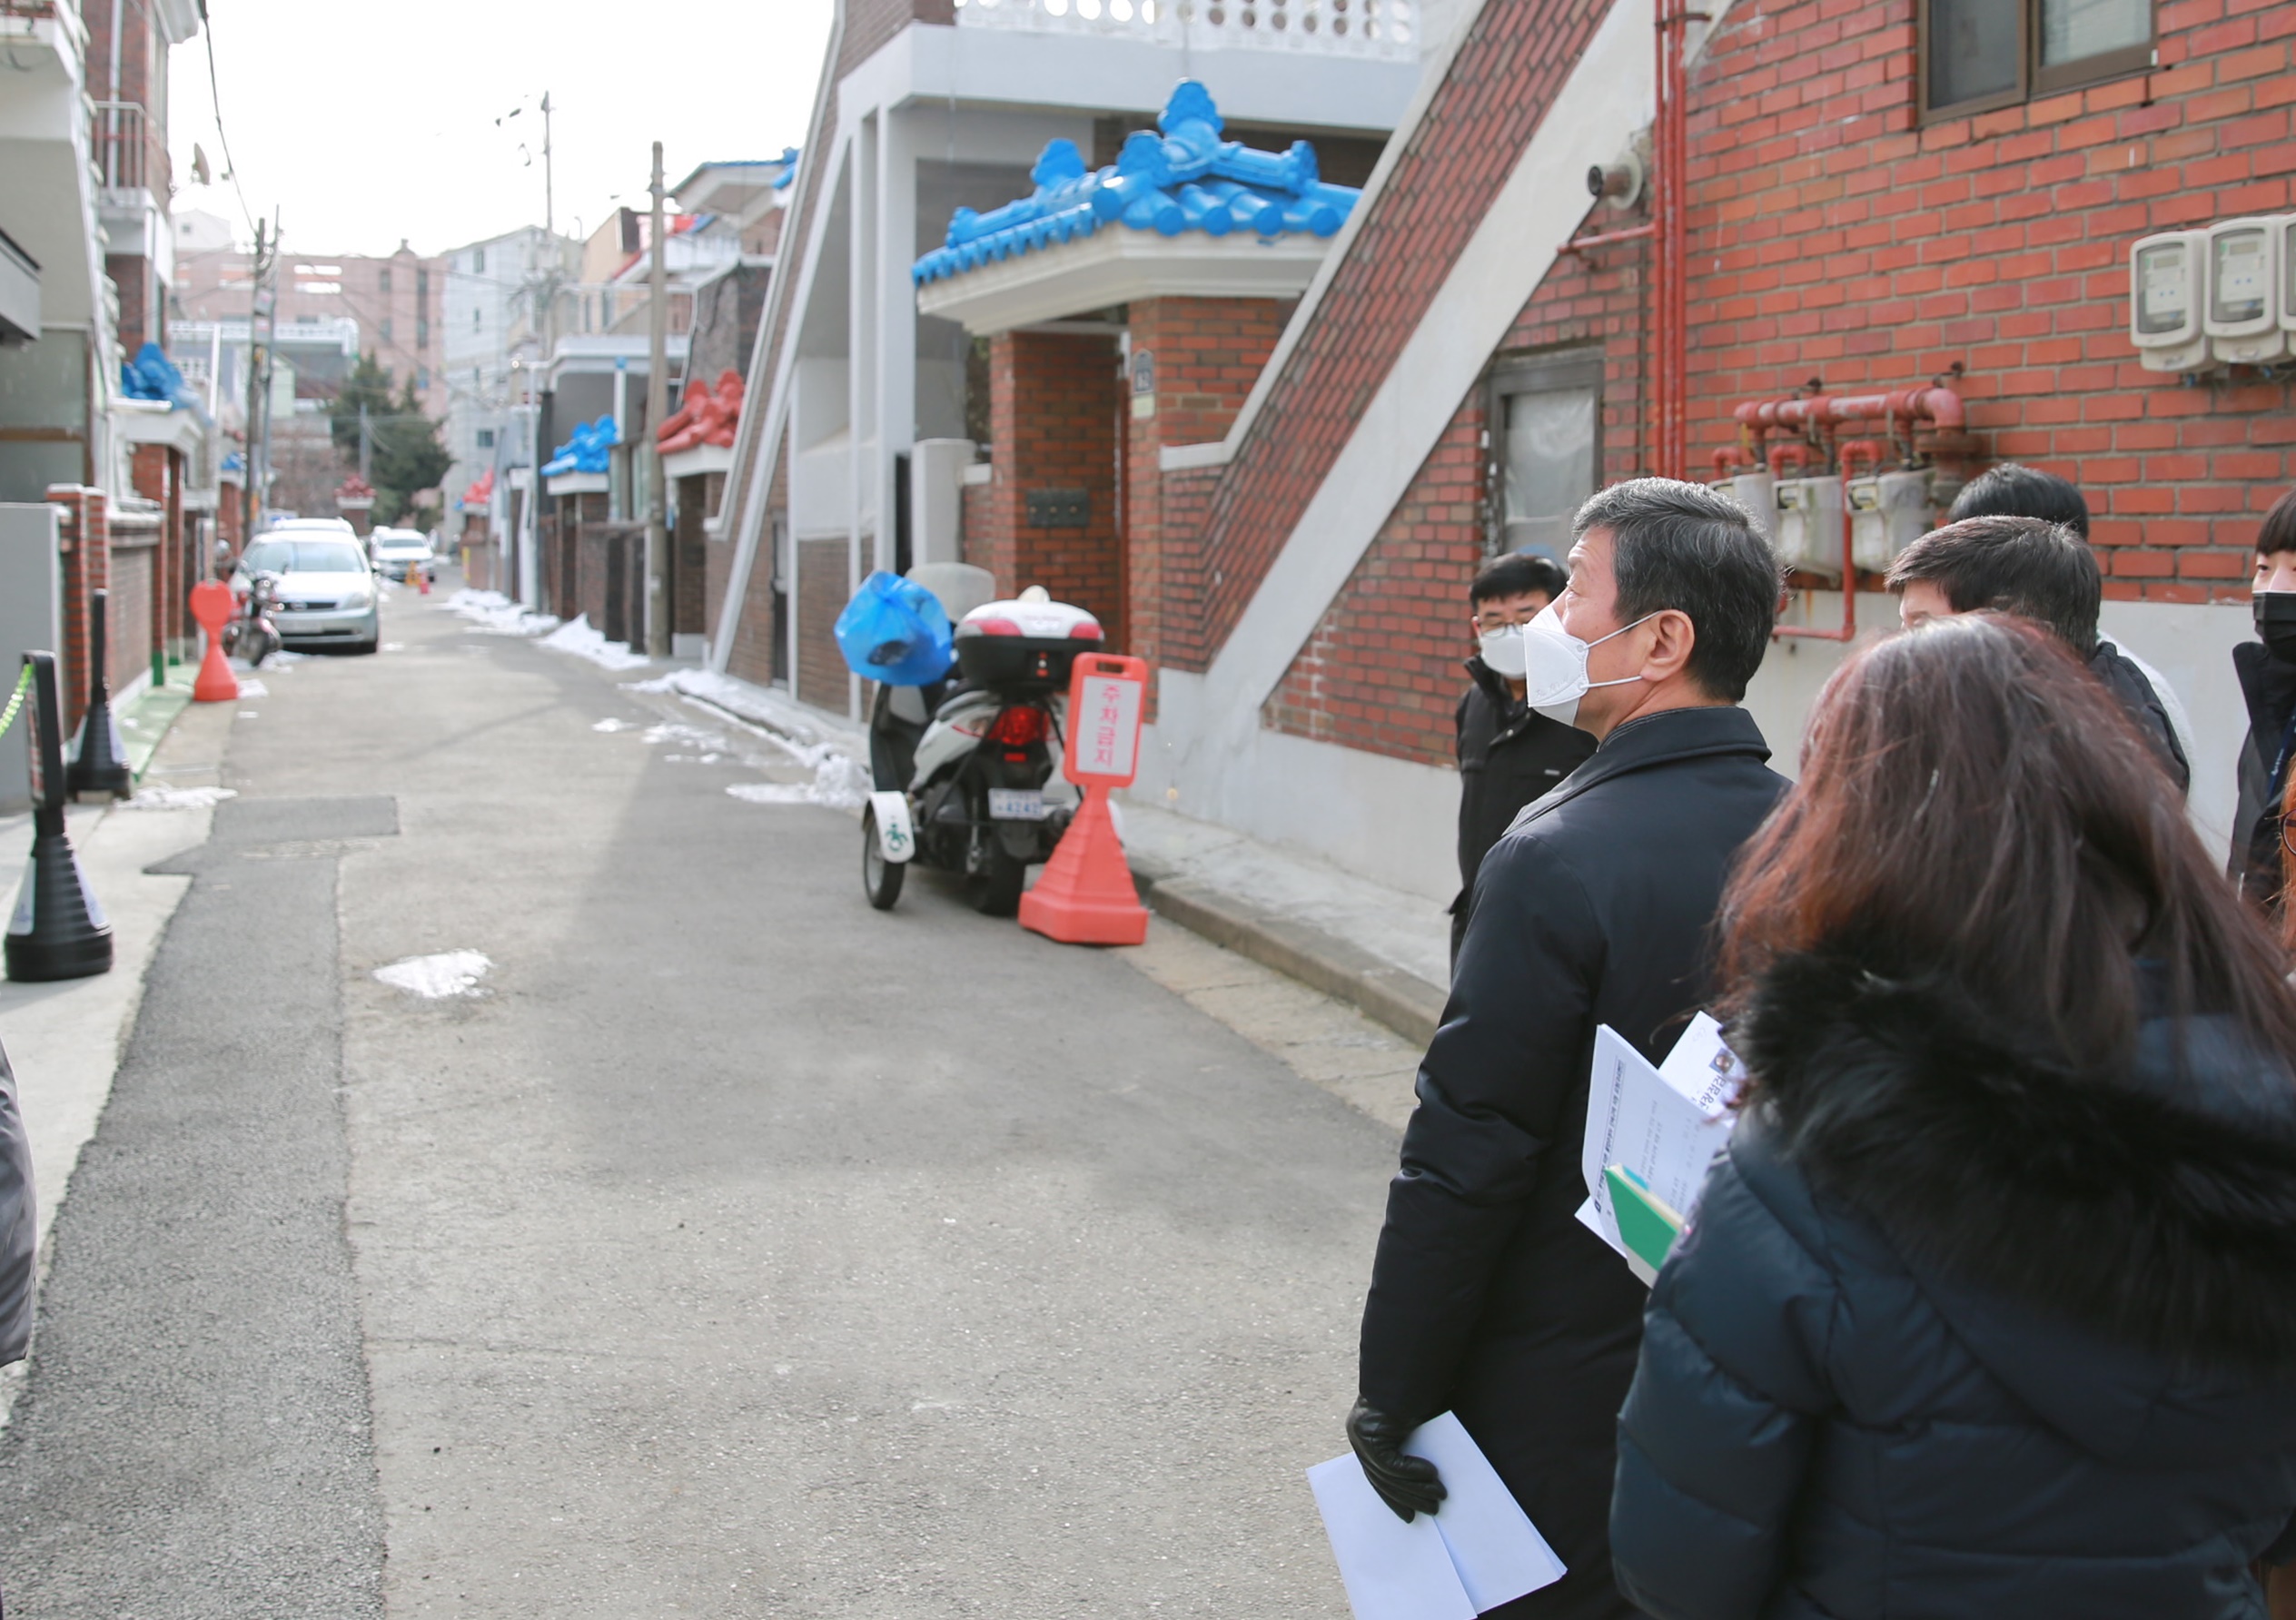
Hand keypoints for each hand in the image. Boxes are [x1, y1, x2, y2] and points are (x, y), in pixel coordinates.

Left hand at [1347, 1399, 1445, 1521]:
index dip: (1394, 1497)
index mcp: (1366, 1434)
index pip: (1378, 1475)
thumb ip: (1416, 1445)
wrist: (1409, 1361)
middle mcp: (1359, 1435)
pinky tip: (1432, 1475)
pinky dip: (1411, 1472)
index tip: (1409, 1516)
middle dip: (1406, 1499)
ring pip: (1387, 1475)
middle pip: (1381, 1480)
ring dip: (1415, 1490)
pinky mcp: (1369, 1432)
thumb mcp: (1417, 1423)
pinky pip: (1390, 1462)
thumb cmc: (1418, 1389)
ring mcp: (1361, 1434)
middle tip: (1430, 1512)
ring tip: (1439, 1499)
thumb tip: (1432, 1478)